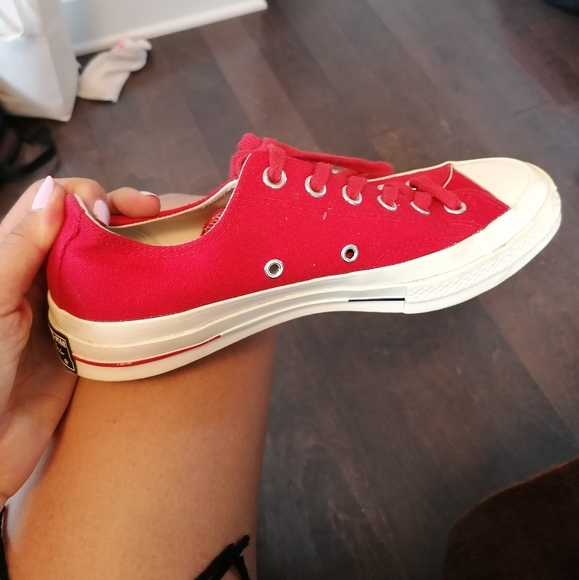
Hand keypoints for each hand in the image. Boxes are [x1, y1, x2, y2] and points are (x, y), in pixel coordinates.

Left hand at [0, 177, 159, 505]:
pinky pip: (119, 303)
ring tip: (166, 237)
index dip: (83, 195)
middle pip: (86, 229)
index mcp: (14, 259)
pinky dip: (140, 287)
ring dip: (134, 244)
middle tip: (154, 209)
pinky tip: (161, 281)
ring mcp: (73, 307)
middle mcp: (46, 276)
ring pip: (108, 262)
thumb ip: (20, 247)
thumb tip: (56, 192)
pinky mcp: (94, 337)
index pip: (51, 208)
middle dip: (119, 212)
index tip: (113, 204)